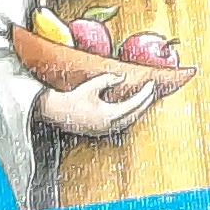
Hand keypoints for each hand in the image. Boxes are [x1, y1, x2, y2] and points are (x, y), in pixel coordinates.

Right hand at [32, 70, 158, 138]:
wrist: (56, 112)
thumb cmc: (73, 98)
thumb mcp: (92, 86)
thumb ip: (108, 80)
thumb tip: (122, 77)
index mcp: (109, 115)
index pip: (134, 104)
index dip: (145, 94)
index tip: (152, 84)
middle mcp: (110, 125)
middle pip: (135, 114)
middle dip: (145, 102)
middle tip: (152, 91)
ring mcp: (105, 130)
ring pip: (129, 121)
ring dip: (138, 110)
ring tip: (145, 99)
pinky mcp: (101, 131)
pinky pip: (121, 124)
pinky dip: (129, 116)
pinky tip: (130, 108)